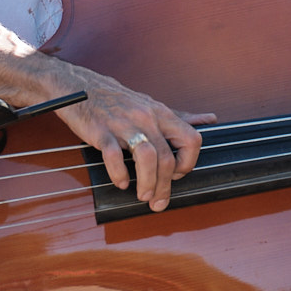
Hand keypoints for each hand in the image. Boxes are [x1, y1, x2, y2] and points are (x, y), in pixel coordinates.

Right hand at [54, 67, 210, 211]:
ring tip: (143, 196)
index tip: (176, 175)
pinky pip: (114, 156)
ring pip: (147, 158)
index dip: (188, 163)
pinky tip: (121, 182)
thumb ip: (180, 117)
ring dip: (148, 183)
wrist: (80, 88)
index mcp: (161, 113)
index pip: (191, 139)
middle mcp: (146, 117)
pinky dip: (119, 174)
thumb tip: (210, 120)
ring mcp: (123, 124)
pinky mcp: (101, 131)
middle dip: (165, 185)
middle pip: (167, 157)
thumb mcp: (152, 105)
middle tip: (158, 202)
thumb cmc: (118, 100)